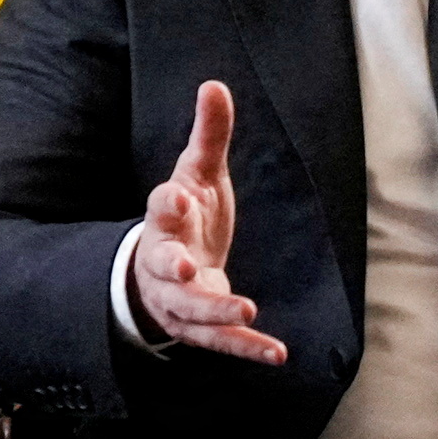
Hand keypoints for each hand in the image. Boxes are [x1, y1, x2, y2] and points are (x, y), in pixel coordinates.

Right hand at [130, 79, 283, 364]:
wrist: (166, 270)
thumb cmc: (187, 216)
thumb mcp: (199, 173)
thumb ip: (209, 134)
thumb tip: (214, 84)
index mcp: (165, 221)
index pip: (161, 210)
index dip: (169, 205)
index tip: (178, 198)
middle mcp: (165, 263)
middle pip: (162, 267)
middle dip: (173, 267)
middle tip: (187, 268)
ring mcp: (178, 299)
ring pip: (189, 310)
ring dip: (214, 312)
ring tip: (246, 311)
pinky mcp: (198, 326)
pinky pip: (219, 341)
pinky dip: (246, 348)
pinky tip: (276, 354)